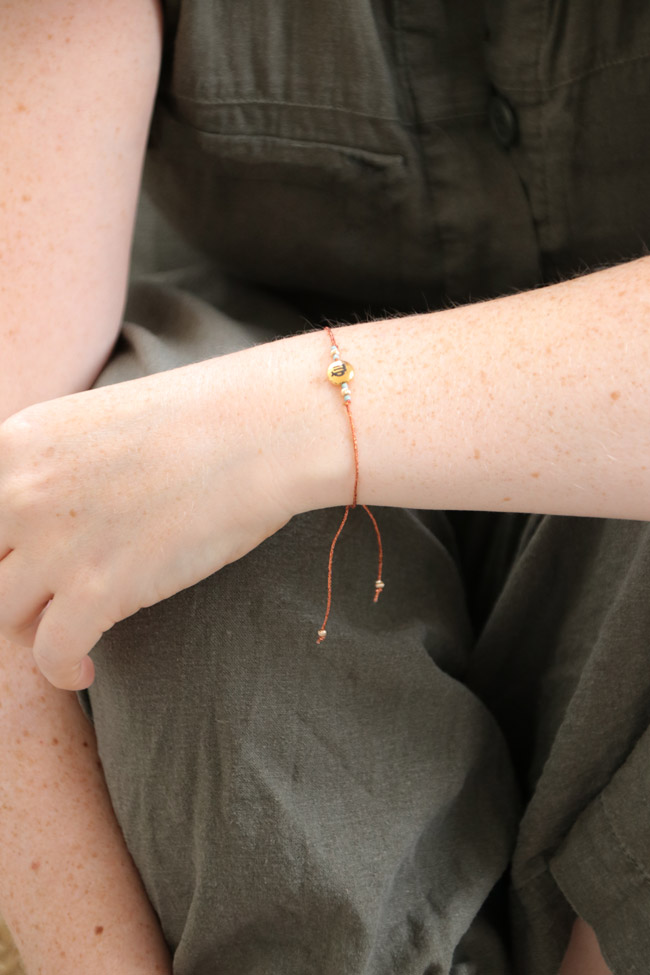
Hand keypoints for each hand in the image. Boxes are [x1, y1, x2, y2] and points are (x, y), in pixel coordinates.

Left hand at [0, 354, 293, 689]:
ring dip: (35, 625)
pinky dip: (62, 670)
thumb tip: (60, 510)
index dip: (8, 546)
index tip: (26, 559)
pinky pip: (48, 654)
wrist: (260, 432)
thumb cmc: (202, 421)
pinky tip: (85, 668)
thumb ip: (59, 464)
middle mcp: (19, 492)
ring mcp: (53, 543)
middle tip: (50, 593)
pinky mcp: (96, 590)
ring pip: (4, 612)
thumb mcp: (100, 422)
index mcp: (17, 442)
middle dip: (16, 582)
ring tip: (69, 631)